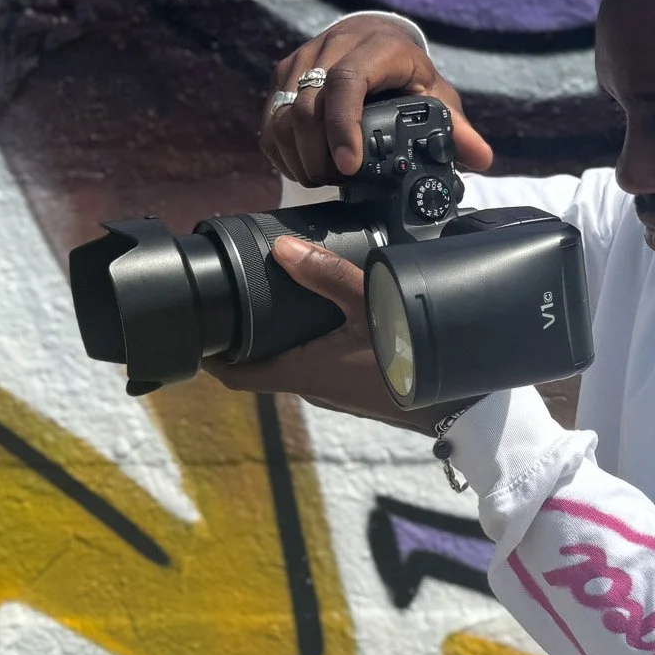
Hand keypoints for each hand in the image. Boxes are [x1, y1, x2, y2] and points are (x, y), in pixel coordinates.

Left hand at [204, 234, 445, 434]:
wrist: (460, 407)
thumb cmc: (409, 359)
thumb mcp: (369, 306)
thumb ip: (327, 274)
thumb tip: (283, 247)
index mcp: (302, 372)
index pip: (237, 377)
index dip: (210, 360)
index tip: (194, 336)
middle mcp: (313, 389)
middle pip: (263, 368)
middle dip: (247, 341)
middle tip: (236, 303)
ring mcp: (337, 395)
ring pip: (294, 368)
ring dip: (281, 344)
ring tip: (277, 306)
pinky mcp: (359, 393)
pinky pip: (322, 370)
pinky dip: (311, 349)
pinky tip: (326, 325)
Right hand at [261, 16, 494, 187]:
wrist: (373, 38)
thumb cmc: (406, 71)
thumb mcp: (435, 94)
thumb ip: (456, 127)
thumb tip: (481, 159)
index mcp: (376, 48)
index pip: (348, 81)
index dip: (343, 126)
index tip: (349, 166)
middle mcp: (333, 47)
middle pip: (310, 105)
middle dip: (320, 155)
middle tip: (338, 183)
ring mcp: (302, 60)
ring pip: (284, 114)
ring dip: (299, 157)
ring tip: (322, 179)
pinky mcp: (283, 76)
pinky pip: (271, 119)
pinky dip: (282, 151)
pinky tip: (303, 168)